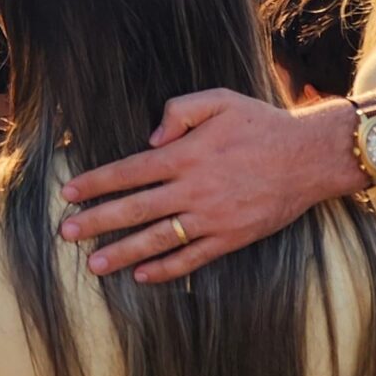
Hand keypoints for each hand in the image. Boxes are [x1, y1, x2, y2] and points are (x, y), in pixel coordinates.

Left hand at [58, 93, 348, 282]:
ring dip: (122, 252)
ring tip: (93, 264)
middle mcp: (194, 189)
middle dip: (97, 221)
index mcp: (186, 154)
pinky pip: (192, 258)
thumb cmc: (262, 124)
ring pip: (157, 239)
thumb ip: (180, 111)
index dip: (96, 183)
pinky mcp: (231, 237)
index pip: (129, 171)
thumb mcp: (220, 100)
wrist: (310, 156)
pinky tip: (142, 275)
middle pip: (134, 209)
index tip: (69, 194)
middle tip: (66, 233)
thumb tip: (150, 138)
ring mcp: (212, 217)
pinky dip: (166, 269)